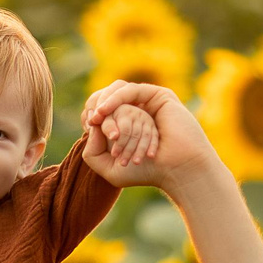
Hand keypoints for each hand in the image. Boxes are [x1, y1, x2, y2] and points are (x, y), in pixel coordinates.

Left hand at [78, 80, 222, 190]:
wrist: (177, 170)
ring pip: (118, 93)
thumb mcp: (109, 168)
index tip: (86, 127)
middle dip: (97, 109)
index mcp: (129, 125)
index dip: (90, 117)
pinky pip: (130, 90)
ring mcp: (149, 103)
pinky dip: (114, 99)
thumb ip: (92, 152)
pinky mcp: (159, 95)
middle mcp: (139, 111)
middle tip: (90, 121)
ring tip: (96, 117)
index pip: (103, 113)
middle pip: (109, 100)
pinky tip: (104, 111)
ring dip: (104, 105)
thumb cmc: (146, 172)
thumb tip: (90, 124)